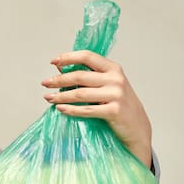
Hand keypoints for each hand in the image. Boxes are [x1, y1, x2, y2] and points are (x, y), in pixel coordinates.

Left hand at [42, 50, 152, 167]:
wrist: (137, 127)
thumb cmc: (119, 105)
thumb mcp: (107, 86)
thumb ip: (88, 77)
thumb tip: (60, 69)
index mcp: (113, 68)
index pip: (87, 56)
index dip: (68, 57)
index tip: (53, 61)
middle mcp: (116, 79)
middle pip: (80, 76)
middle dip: (59, 80)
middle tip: (45, 83)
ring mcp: (116, 95)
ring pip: (80, 93)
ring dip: (61, 96)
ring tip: (49, 98)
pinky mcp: (115, 111)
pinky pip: (86, 110)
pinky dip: (71, 110)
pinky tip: (60, 109)